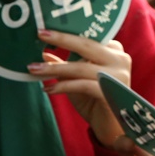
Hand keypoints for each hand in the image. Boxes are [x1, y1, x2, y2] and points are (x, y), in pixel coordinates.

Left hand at [28, 28, 130, 146]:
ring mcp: (119, 75)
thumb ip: (64, 64)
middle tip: (40, 34)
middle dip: (62, 39)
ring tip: (34, 68)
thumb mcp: (76, 78)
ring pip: (82, 66)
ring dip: (55, 68)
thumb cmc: (94, 99)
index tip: (47, 28)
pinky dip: (64, 86)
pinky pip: (83, 85)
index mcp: (115, 50)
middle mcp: (120, 59)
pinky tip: (49, 89)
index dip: (68, 31)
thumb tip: (43, 52)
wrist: (110, 127)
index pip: (89, 35)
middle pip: (87, 45)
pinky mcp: (113, 92)